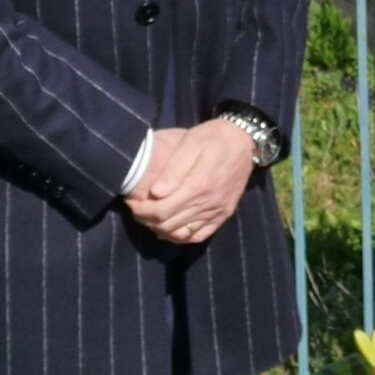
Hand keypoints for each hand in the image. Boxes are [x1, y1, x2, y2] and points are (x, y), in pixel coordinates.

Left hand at [126, 120, 254, 245]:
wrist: (244, 140)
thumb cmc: (212, 137)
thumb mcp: (191, 143)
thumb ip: (174, 169)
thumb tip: (156, 193)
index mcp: (199, 186)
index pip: (161, 210)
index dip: (141, 210)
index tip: (130, 202)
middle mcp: (209, 204)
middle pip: (168, 224)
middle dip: (146, 219)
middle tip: (135, 208)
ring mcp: (218, 212)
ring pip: (182, 234)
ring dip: (161, 229)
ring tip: (149, 217)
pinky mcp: (224, 215)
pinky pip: (200, 236)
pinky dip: (181, 237)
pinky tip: (169, 229)